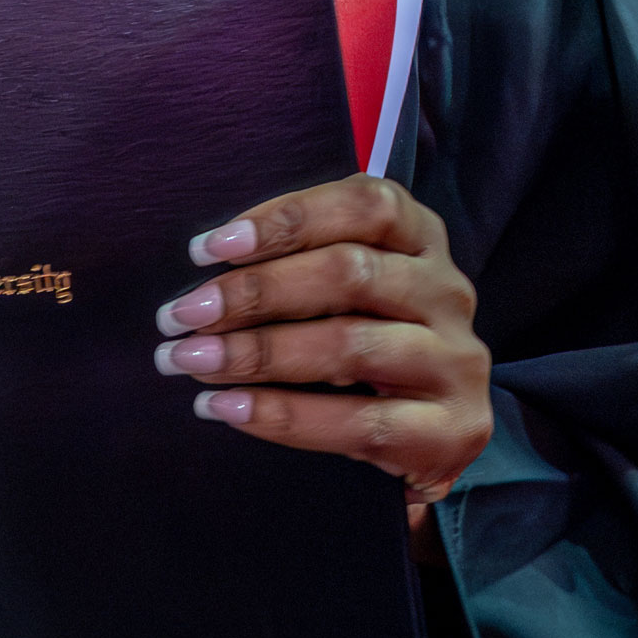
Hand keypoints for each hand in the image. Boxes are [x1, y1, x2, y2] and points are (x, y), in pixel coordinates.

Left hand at [153, 175, 491, 531]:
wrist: (434, 433)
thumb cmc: (368, 337)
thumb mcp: (347, 288)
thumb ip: (297, 261)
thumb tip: (203, 263)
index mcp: (422, 237)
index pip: (364, 204)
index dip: (285, 219)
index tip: (207, 248)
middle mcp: (448, 290)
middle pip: (349, 272)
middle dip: (255, 292)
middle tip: (181, 314)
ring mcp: (456, 360)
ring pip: (350, 345)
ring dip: (257, 353)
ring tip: (190, 360)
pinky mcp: (453, 428)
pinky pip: (358, 421)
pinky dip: (283, 416)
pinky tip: (226, 409)